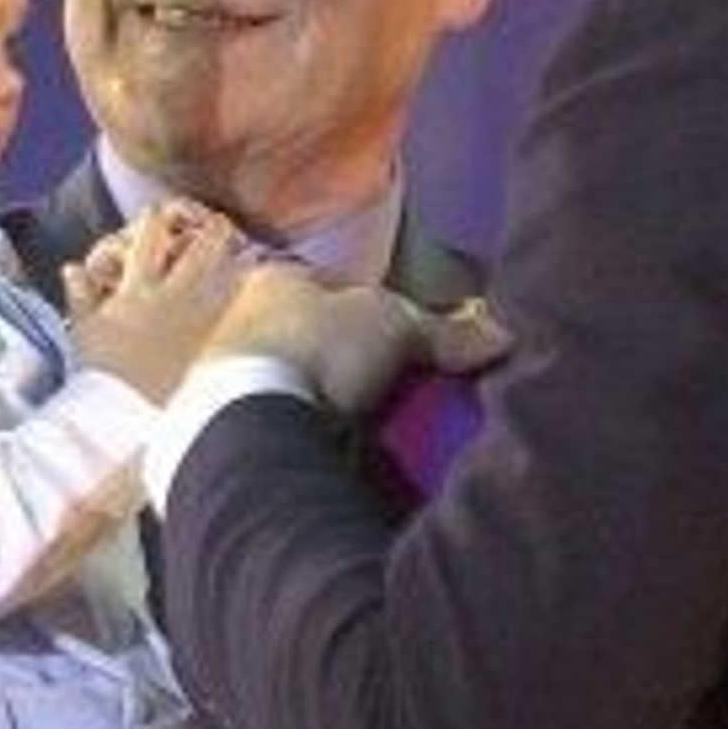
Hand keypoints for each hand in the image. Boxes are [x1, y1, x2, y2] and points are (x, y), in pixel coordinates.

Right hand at [65, 200, 247, 399]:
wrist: (125, 408)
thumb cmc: (99, 369)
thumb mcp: (84, 328)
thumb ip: (81, 294)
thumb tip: (73, 268)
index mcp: (136, 288)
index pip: (149, 237)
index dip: (155, 219)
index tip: (158, 213)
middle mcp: (170, 296)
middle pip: (201, 248)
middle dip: (212, 230)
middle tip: (219, 223)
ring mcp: (194, 316)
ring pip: (224, 272)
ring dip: (232, 255)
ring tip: (240, 246)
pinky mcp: (207, 337)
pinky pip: (228, 302)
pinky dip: (236, 286)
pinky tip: (243, 279)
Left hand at [200, 264, 507, 414]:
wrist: (254, 422)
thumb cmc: (322, 347)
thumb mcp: (396, 326)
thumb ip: (445, 329)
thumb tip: (503, 335)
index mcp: (277, 277)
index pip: (334, 284)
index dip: (375, 307)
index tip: (405, 339)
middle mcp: (243, 316)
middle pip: (315, 334)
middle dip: (351, 359)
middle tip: (395, 388)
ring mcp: (228, 372)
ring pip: (296, 379)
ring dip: (326, 399)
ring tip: (371, 430)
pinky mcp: (224, 423)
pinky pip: (280, 421)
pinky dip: (306, 432)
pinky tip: (335, 451)